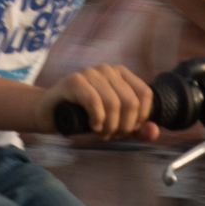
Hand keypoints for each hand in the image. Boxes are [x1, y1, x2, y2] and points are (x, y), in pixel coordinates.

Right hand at [38, 63, 155, 140]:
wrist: (50, 113)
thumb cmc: (84, 117)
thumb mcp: (114, 125)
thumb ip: (137, 129)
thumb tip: (153, 131)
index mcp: (122, 74)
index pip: (145, 94)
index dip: (141, 117)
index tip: (128, 130)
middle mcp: (108, 70)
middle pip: (131, 102)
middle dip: (124, 126)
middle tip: (112, 135)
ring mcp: (90, 73)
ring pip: (114, 104)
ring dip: (110, 126)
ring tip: (101, 133)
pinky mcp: (74, 81)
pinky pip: (94, 102)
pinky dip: (97, 120)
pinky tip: (92, 126)